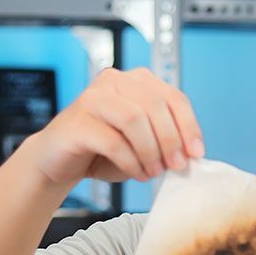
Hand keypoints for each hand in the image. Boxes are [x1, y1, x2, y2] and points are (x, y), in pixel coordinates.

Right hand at [24, 67, 203, 187]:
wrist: (58, 161)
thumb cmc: (104, 151)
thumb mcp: (143, 143)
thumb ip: (165, 141)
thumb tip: (192, 154)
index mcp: (136, 81)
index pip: (173, 97)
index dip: (189, 126)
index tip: (197, 153)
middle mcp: (114, 81)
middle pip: (155, 106)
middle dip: (171, 140)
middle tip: (176, 166)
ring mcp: (93, 97)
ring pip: (134, 119)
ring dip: (150, 150)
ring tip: (154, 172)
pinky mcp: (78, 121)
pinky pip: (112, 140)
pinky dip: (130, 161)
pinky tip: (137, 173)